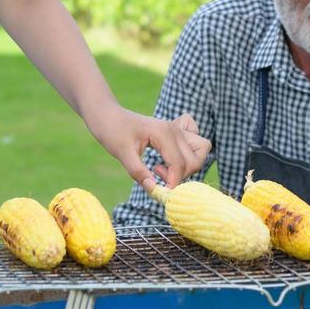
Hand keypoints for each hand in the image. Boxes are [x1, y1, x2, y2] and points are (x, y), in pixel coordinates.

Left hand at [88, 107, 210, 189]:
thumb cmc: (112, 132)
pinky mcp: (175, 129)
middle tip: (156, 173)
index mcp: (164, 134)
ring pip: (201, 149)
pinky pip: (196, 137)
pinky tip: (172, 154)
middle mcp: (175, 130)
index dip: (173, 183)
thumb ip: (138, 172)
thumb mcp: (122, 154)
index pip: (180, 165)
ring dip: (188, 164)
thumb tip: (153, 189)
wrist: (108, 115)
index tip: (161, 193)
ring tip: (164, 166)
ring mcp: (177, 128)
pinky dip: (191, 149)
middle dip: (180, 175)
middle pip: (194, 160)